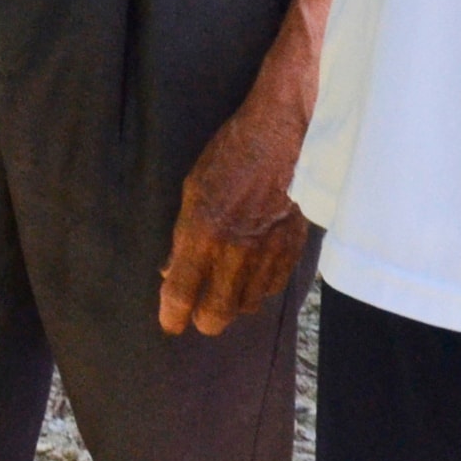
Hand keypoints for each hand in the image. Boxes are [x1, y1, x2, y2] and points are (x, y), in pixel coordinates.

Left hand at [158, 77, 311, 335]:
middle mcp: (235, 252)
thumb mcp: (192, 188)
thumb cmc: (231, 155)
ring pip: (245, 308)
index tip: (169, 323)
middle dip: (202, 319)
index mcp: (203, 232)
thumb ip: (183, 235)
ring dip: (231, 304)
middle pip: (215, 316)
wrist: (283, 137)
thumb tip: (170, 270)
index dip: (171, 316)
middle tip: (196, 310)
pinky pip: (271, 291)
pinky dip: (258, 289)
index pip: (180, 293)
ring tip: (224, 289)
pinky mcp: (291, 253)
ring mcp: (266, 255)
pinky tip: (250, 275)